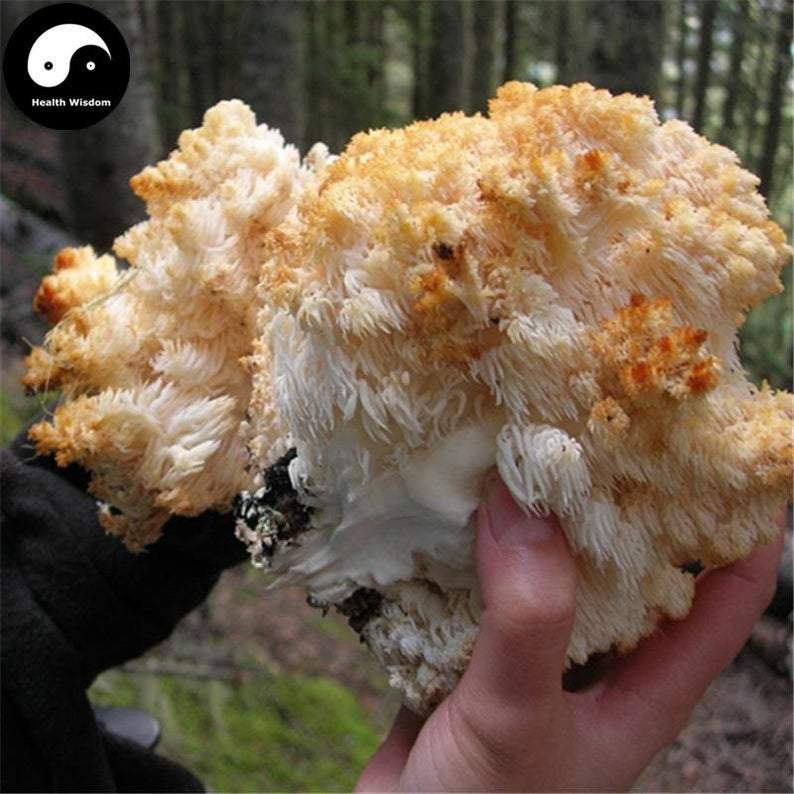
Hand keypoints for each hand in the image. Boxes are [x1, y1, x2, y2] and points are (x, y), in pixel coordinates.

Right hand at [356, 477, 783, 791]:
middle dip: (622, 495)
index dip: (743, 526)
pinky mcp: (467, 648)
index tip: (735, 451)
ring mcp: (529, 653)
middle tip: (605, 418)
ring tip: (522, 440)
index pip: (724, 597)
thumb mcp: (521, 718)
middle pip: (630, 560)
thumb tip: (522, 500)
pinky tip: (448, 498)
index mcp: (642, 687)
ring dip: (533, 513)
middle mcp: (592, 660)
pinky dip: (466, 540)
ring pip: (546, 563)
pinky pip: (476, 579)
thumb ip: (530, 619)